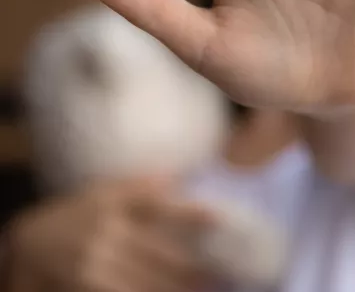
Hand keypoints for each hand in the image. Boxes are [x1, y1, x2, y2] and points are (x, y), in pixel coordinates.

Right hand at [10, 178, 212, 291]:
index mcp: (115, 203)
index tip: (222, 218)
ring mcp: (96, 266)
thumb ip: (142, 185)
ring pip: (147, 282)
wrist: (29, 243)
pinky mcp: (90, 289)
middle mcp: (108, 234)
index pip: (160, 206)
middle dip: (194, 267)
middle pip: (159, 254)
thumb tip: (182, 175)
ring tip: (209, 288)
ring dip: (179, 288)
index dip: (191, 213)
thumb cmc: (78, 211)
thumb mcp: (106, 190)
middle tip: (225, 272)